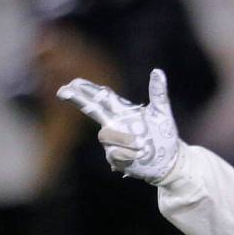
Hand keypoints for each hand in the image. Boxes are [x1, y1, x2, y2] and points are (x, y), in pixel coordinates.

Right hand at [56, 68, 178, 182]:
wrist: (170, 162)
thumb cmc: (165, 135)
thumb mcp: (163, 113)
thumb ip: (158, 93)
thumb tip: (158, 72)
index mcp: (122, 111)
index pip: (100, 96)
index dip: (86, 89)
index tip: (73, 83)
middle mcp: (114, 124)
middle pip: (92, 110)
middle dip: (78, 100)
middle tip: (64, 91)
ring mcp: (113, 142)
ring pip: (106, 135)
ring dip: (124, 139)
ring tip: (143, 146)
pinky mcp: (116, 158)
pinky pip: (114, 153)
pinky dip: (127, 154)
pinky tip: (139, 156)